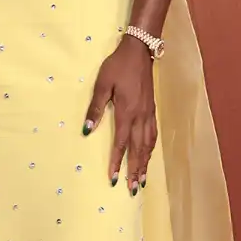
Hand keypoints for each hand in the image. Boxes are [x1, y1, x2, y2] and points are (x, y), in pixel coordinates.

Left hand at [83, 36, 156, 192]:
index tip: (113, 178)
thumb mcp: (102, 84)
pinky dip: (151, 149)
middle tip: (132, 189)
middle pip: (138, 149)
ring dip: (145, 163)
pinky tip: (148, 156)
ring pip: (148, 144)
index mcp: (126, 112)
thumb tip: (87, 131)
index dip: (117, 161)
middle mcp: (140, 117)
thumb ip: (95, 108)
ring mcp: (148, 114)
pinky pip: (153, 135)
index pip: (121, 143)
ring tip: (142, 180)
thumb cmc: (117, 66)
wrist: (139, 51)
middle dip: (135, 170)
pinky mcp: (152, 110)